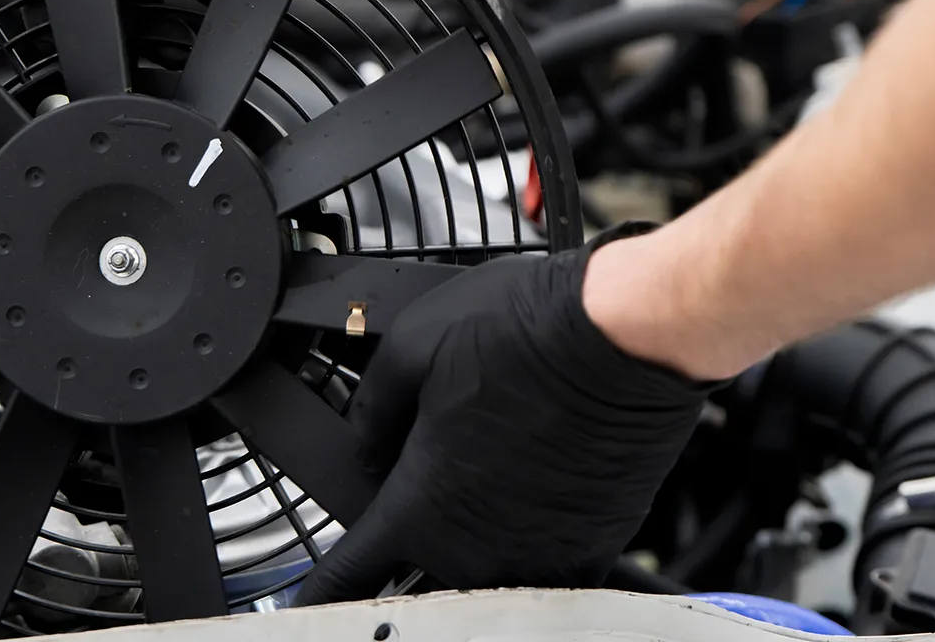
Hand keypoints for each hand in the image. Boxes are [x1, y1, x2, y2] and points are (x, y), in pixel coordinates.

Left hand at [296, 226, 717, 603]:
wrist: (624, 335)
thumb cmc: (525, 331)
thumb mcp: (410, 346)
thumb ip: (372, 411)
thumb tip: (364, 443)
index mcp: (420, 506)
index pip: (348, 579)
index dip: (320, 593)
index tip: (311, 602)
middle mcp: (475, 549)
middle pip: (416, 585)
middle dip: (400, 562)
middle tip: (411, 519)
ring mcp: (536, 556)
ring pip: (481, 585)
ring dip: (465, 561)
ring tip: (478, 504)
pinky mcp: (592, 548)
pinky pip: (544, 580)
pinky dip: (526, 561)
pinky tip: (525, 520)